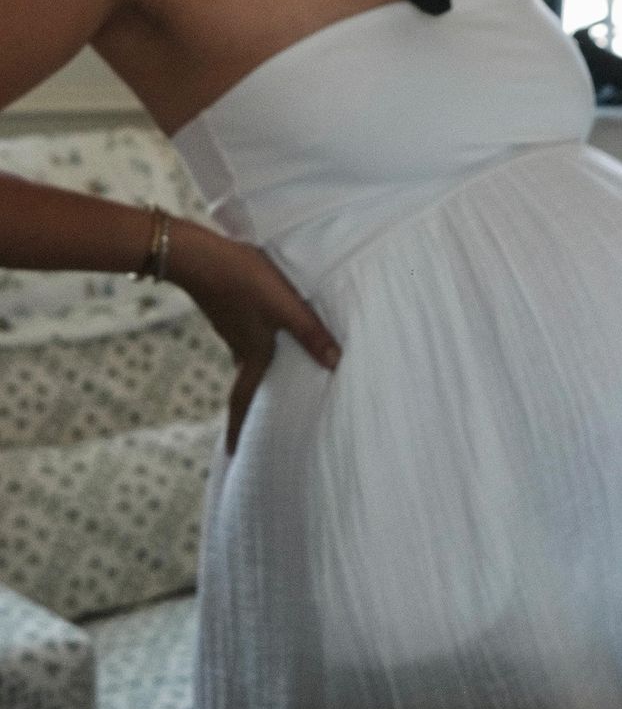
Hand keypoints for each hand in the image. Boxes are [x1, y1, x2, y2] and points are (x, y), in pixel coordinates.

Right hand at [168, 220, 340, 454]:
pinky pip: (246, 335)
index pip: (243, 402)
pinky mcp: (228, 307)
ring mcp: (230, 327)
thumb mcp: (286, 306)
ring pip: (248, 356)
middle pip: (247, 382)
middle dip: (254, 402)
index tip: (232, 453)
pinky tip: (269, 329)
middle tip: (262, 420)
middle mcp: (238, 347)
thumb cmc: (244, 281)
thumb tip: (336, 363)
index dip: (238, 429)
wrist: (199, 254)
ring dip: (261, 370)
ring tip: (279, 374)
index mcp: (252, 354)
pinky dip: (258, 342)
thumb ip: (311, 333)